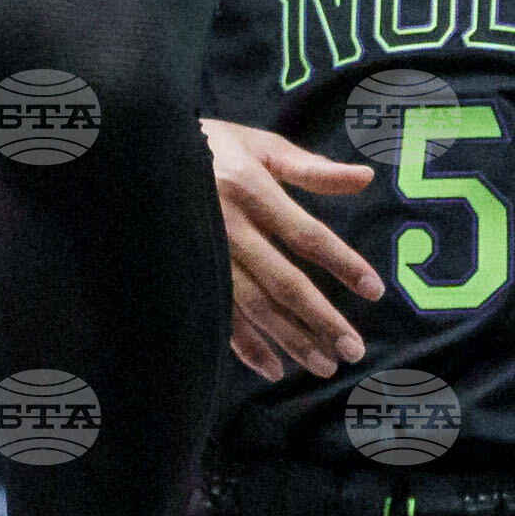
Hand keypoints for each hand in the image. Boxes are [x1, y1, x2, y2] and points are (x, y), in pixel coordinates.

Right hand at [211, 122, 379, 383]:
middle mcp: (228, 227)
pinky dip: (245, 346)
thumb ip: (312, 168)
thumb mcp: (259, 146)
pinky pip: (219, 315)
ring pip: (253, 306)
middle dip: (321, 318)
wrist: (139, 157)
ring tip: (324, 366)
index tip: (375, 291)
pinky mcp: (187, 274)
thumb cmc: (211, 147)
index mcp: (251, 190)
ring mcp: (205, 255)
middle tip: (354, 350)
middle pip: (283, 281)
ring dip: (290, 339)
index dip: (343, 263)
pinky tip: (273, 368)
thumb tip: (365, 178)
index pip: (306, 235)